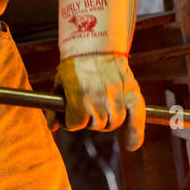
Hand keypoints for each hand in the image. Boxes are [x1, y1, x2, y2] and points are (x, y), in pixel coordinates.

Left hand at [55, 0, 142, 146]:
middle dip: (91, 120)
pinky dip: (136, 131)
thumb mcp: (59, 83)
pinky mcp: (132, 90)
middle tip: (89, 109)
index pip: (77, 122)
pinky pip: (136, 116)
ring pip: (114, 122)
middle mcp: (99, 93)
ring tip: (104, 110)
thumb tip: (53, 128)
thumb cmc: (75, 65)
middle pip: (97, 124)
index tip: (71, 116)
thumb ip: (54, 108)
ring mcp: (117, 92)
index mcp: (79, 91)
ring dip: (108, 121)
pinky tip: (133, 145)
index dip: (72, 122)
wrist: (96, 44)